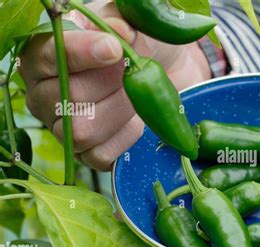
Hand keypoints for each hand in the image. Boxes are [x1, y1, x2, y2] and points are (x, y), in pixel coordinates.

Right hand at [19, 0, 210, 170]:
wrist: (161, 73)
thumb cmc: (136, 44)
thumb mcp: (128, 22)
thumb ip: (119, 21)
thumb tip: (119, 33)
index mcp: (42, 54)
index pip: (50, 55)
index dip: (81, 53)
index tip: (114, 49)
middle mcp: (42, 94)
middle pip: (68, 98)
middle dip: (110, 84)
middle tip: (130, 72)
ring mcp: (61, 128)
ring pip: (82, 131)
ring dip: (119, 111)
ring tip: (133, 95)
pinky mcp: (85, 154)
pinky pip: (100, 156)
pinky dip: (125, 138)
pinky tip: (134, 120)